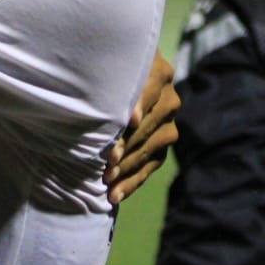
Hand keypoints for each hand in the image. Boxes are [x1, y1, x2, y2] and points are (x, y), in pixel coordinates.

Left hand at [106, 52, 179, 203]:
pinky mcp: (163, 142)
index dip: (139, 105)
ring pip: (150, 149)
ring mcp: (169, 122)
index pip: (149, 90)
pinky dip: (131, 181)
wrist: (106, 86)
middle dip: (127, 145)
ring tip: (106, 180)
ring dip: (127, 167)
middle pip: (149, 125)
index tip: (131, 121)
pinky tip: (115, 195)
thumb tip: (125, 115)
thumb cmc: (95, 73)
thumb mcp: (101, 69)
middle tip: (108, 161)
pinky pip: (151, 165)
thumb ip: (106, 79)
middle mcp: (168, 96)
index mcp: (155, 71)